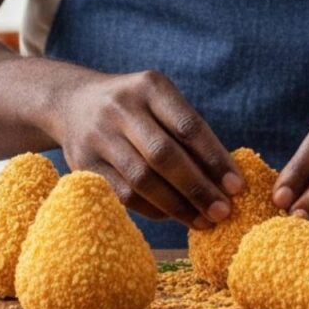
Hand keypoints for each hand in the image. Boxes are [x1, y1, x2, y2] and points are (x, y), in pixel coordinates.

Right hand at [47, 68, 243, 229]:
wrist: (71, 102)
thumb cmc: (136, 109)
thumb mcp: (160, 102)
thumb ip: (188, 133)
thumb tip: (227, 181)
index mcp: (150, 86)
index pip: (188, 126)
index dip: (215, 159)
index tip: (237, 187)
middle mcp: (121, 107)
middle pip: (164, 155)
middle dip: (198, 188)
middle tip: (223, 212)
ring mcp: (98, 135)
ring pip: (142, 179)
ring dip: (177, 206)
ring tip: (203, 221)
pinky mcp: (82, 162)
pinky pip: (123, 194)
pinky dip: (152, 209)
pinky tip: (172, 216)